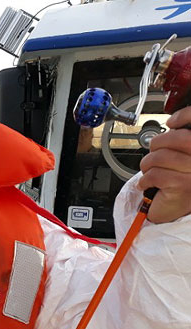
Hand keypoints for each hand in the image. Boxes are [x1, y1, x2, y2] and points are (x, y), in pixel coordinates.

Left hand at [138, 106, 190, 223]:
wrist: (174, 211)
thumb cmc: (177, 183)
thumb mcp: (182, 158)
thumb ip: (181, 142)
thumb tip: (172, 126)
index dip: (185, 115)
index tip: (172, 121)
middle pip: (177, 138)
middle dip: (157, 144)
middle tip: (152, 155)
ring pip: (161, 157)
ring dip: (147, 165)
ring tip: (149, 172)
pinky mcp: (183, 187)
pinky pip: (155, 174)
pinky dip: (145, 180)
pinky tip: (147, 184)